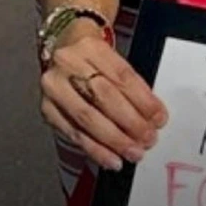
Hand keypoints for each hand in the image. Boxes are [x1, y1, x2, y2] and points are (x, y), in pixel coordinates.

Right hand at [39, 19, 168, 171]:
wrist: (62, 46)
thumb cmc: (95, 57)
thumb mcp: (113, 59)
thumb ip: (131, 85)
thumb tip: (152, 118)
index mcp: (90, 46)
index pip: (121, 75)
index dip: (143, 100)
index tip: (159, 118)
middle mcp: (68, 63)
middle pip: (103, 97)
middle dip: (130, 122)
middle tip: (149, 139)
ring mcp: (54, 86)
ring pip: (87, 117)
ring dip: (114, 140)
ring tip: (133, 153)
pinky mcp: (47, 107)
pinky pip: (73, 132)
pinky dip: (95, 149)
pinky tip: (112, 159)